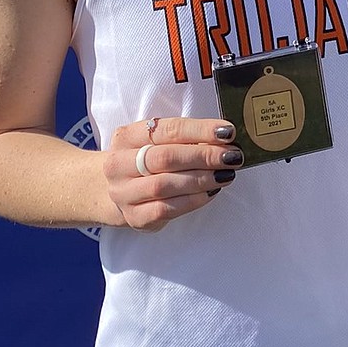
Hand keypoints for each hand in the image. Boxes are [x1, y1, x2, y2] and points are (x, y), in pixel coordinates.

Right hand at [103, 117, 243, 230]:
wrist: (115, 189)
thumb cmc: (145, 160)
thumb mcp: (156, 142)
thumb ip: (184, 138)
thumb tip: (223, 138)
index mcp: (127, 136)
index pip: (167, 129)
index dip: (200, 130)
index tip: (228, 132)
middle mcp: (119, 164)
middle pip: (166, 157)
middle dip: (204, 156)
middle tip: (232, 156)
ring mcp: (123, 193)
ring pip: (165, 185)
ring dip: (201, 179)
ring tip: (226, 174)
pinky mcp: (134, 217)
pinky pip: (165, 209)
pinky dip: (192, 200)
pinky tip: (211, 192)